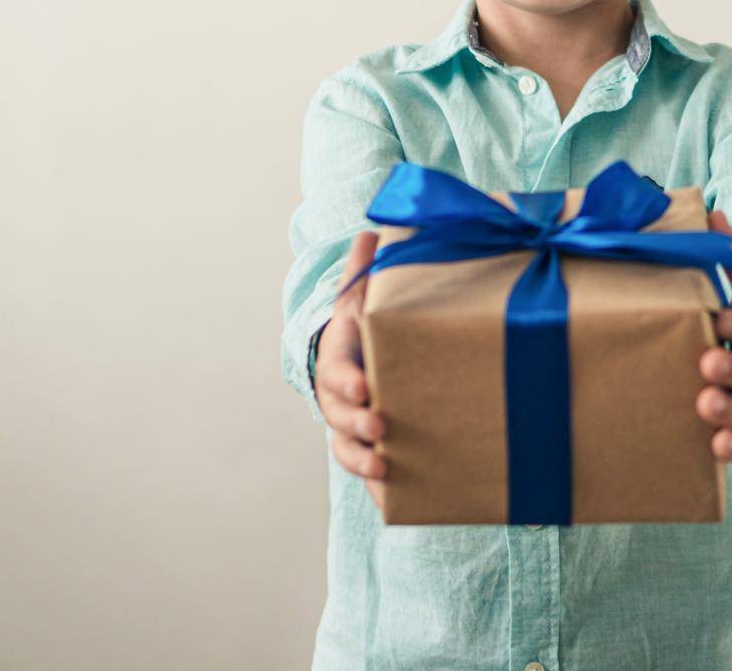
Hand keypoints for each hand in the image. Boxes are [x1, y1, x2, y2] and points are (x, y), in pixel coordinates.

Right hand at [314, 231, 388, 508]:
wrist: (355, 360)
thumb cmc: (365, 326)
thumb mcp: (363, 295)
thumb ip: (367, 268)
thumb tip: (373, 230)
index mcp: (340, 356)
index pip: (337, 369)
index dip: (348, 382)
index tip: (365, 389)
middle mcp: (338, 397)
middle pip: (338, 416)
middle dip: (356, 425)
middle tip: (381, 429)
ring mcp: (348, 427)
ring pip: (345, 450)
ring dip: (362, 461)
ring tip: (385, 469)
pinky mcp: (366, 449)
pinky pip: (366, 475)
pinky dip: (377, 492)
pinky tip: (393, 502)